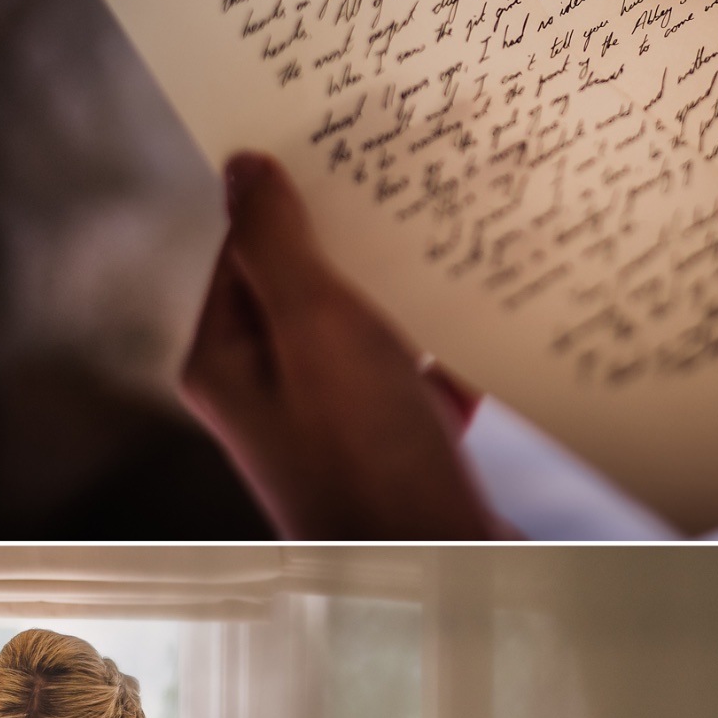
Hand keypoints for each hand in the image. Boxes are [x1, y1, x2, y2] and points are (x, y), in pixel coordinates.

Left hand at [180, 152, 496, 538]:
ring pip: (371, 329)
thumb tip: (243, 169)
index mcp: (228, 364)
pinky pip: (421, 375)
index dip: (290, 196)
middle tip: (408, 174)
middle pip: (311, 287)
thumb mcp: (314, 329)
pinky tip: (489, 319)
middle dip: (360, 240)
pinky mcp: (397, 449)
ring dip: (410, 292)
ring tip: (456, 235)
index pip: (245, 250)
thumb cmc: (365, 460)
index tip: (338, 143)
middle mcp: (274, 393)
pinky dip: (451, 350)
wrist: (438, 573)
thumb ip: (277, 245)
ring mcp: (338, 424)